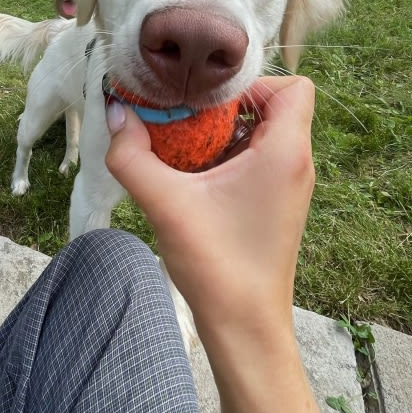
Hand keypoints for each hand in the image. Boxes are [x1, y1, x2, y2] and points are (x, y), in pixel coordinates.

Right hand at [104, 75, 315, 345]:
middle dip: (225, 106)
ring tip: (184, 147)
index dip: (250, 83)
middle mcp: (296, 163)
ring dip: (222, 132)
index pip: (293, 85)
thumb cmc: (218, 266)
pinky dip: (225, 155)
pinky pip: (256, 158)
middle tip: (185, 119)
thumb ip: (132, 156)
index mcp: (286, 152)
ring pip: (262, 132)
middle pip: (272, 104)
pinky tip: (192, 176)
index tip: (207, 103)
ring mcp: (287, 185)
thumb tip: (115, 114)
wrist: (246, 329)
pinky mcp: (274, 203)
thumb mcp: (165, 204)